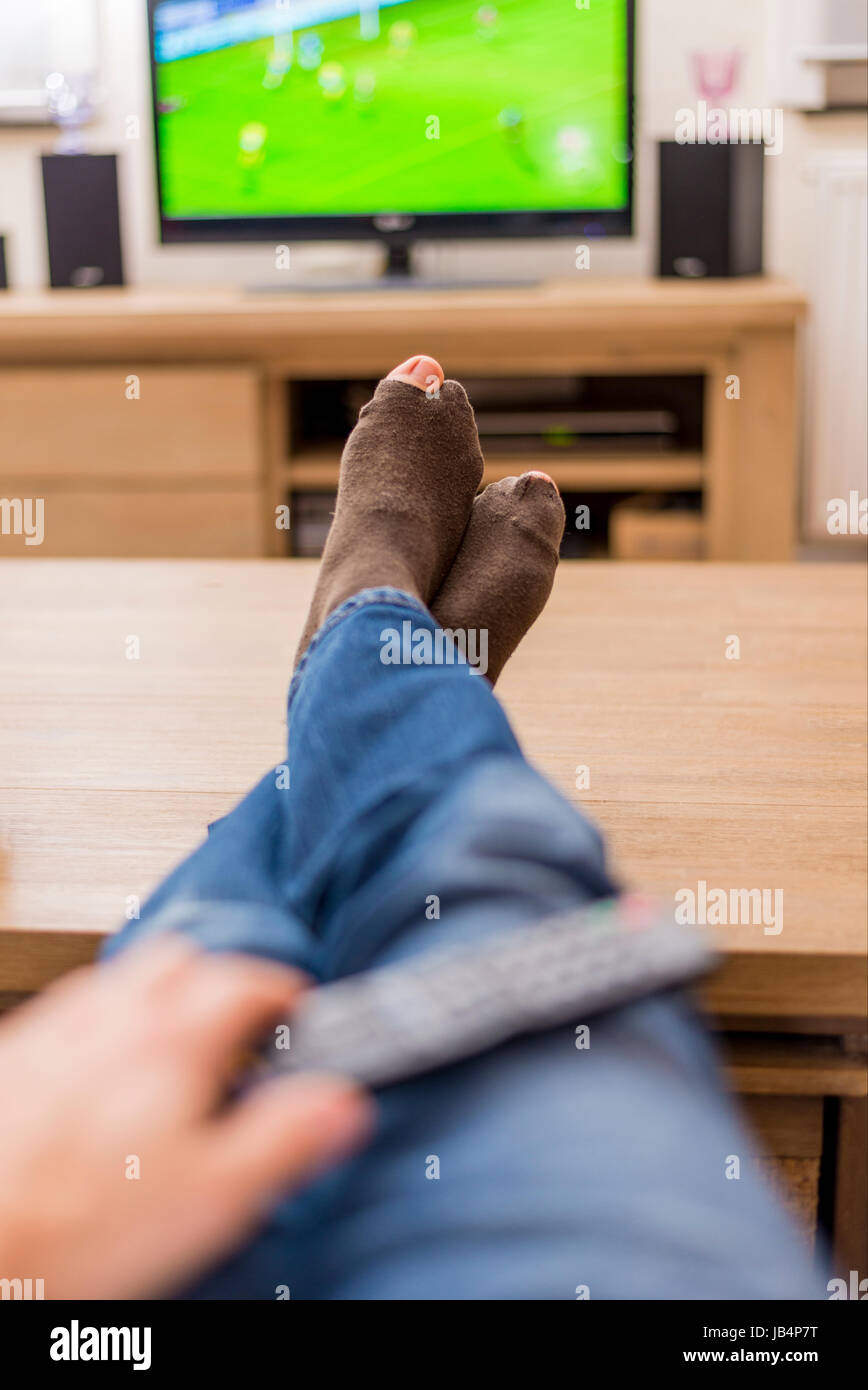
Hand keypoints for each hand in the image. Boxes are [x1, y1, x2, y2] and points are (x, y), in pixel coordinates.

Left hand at [0, 936, 371, 1297]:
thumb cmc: (76, 1226)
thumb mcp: (216, 1194)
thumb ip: (288, 1136)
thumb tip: (343, 1102)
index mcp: (173, 1036)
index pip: (248, 980)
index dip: (285, 994)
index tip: (299, 1014)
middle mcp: (112, 1015)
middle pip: (181, 961)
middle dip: (220, 983)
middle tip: (242, 1027)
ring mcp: (56, 1030)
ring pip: (122, 982)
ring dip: (160, 1001)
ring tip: (177, 1050)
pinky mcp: (15, 1057)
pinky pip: (70, 1015)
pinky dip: (103, 1030)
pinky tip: (103, 1079)